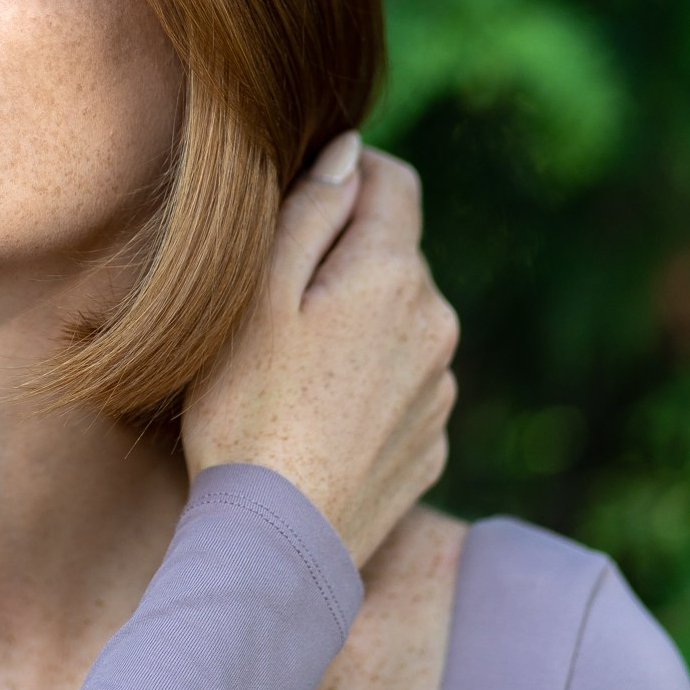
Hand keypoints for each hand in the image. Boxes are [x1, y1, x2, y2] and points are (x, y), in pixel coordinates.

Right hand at [180, 134, 458, 565]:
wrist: (279, 540)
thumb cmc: (246, 409)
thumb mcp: (256, 296)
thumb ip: (309, 211)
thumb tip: (350, 150)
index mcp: (394, 275)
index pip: (396, 181)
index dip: (350, 171)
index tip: (300, 196)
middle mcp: (438, 323)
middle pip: (394, 254)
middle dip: (343, 256)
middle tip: (270, 296)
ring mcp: (442, 389)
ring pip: (399, 321)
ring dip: (356, 321)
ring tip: (286, 366)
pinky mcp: (432, 442)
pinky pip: (402, 383)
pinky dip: (365, 380)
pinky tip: (313, 413)